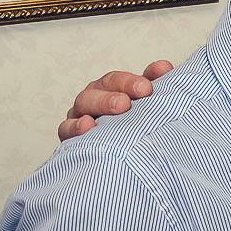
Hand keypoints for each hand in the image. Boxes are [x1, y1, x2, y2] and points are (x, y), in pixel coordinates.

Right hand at [58, 60, 174, 141]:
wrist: (121, 164)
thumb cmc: (137, 129)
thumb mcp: (149, 108)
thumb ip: (157, 87)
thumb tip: (164, 67)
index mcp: (115, 90)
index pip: (120, 80)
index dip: (132, 81)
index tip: (147, 87)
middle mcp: (97, 99)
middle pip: (102, 87)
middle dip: (119, 90)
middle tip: (132, 98)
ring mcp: (81, 115)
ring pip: (84, 103)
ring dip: (100, 104)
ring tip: (117, 108)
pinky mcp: (69, 136)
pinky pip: (66, 128)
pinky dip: (74, 126)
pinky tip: (87, 126)